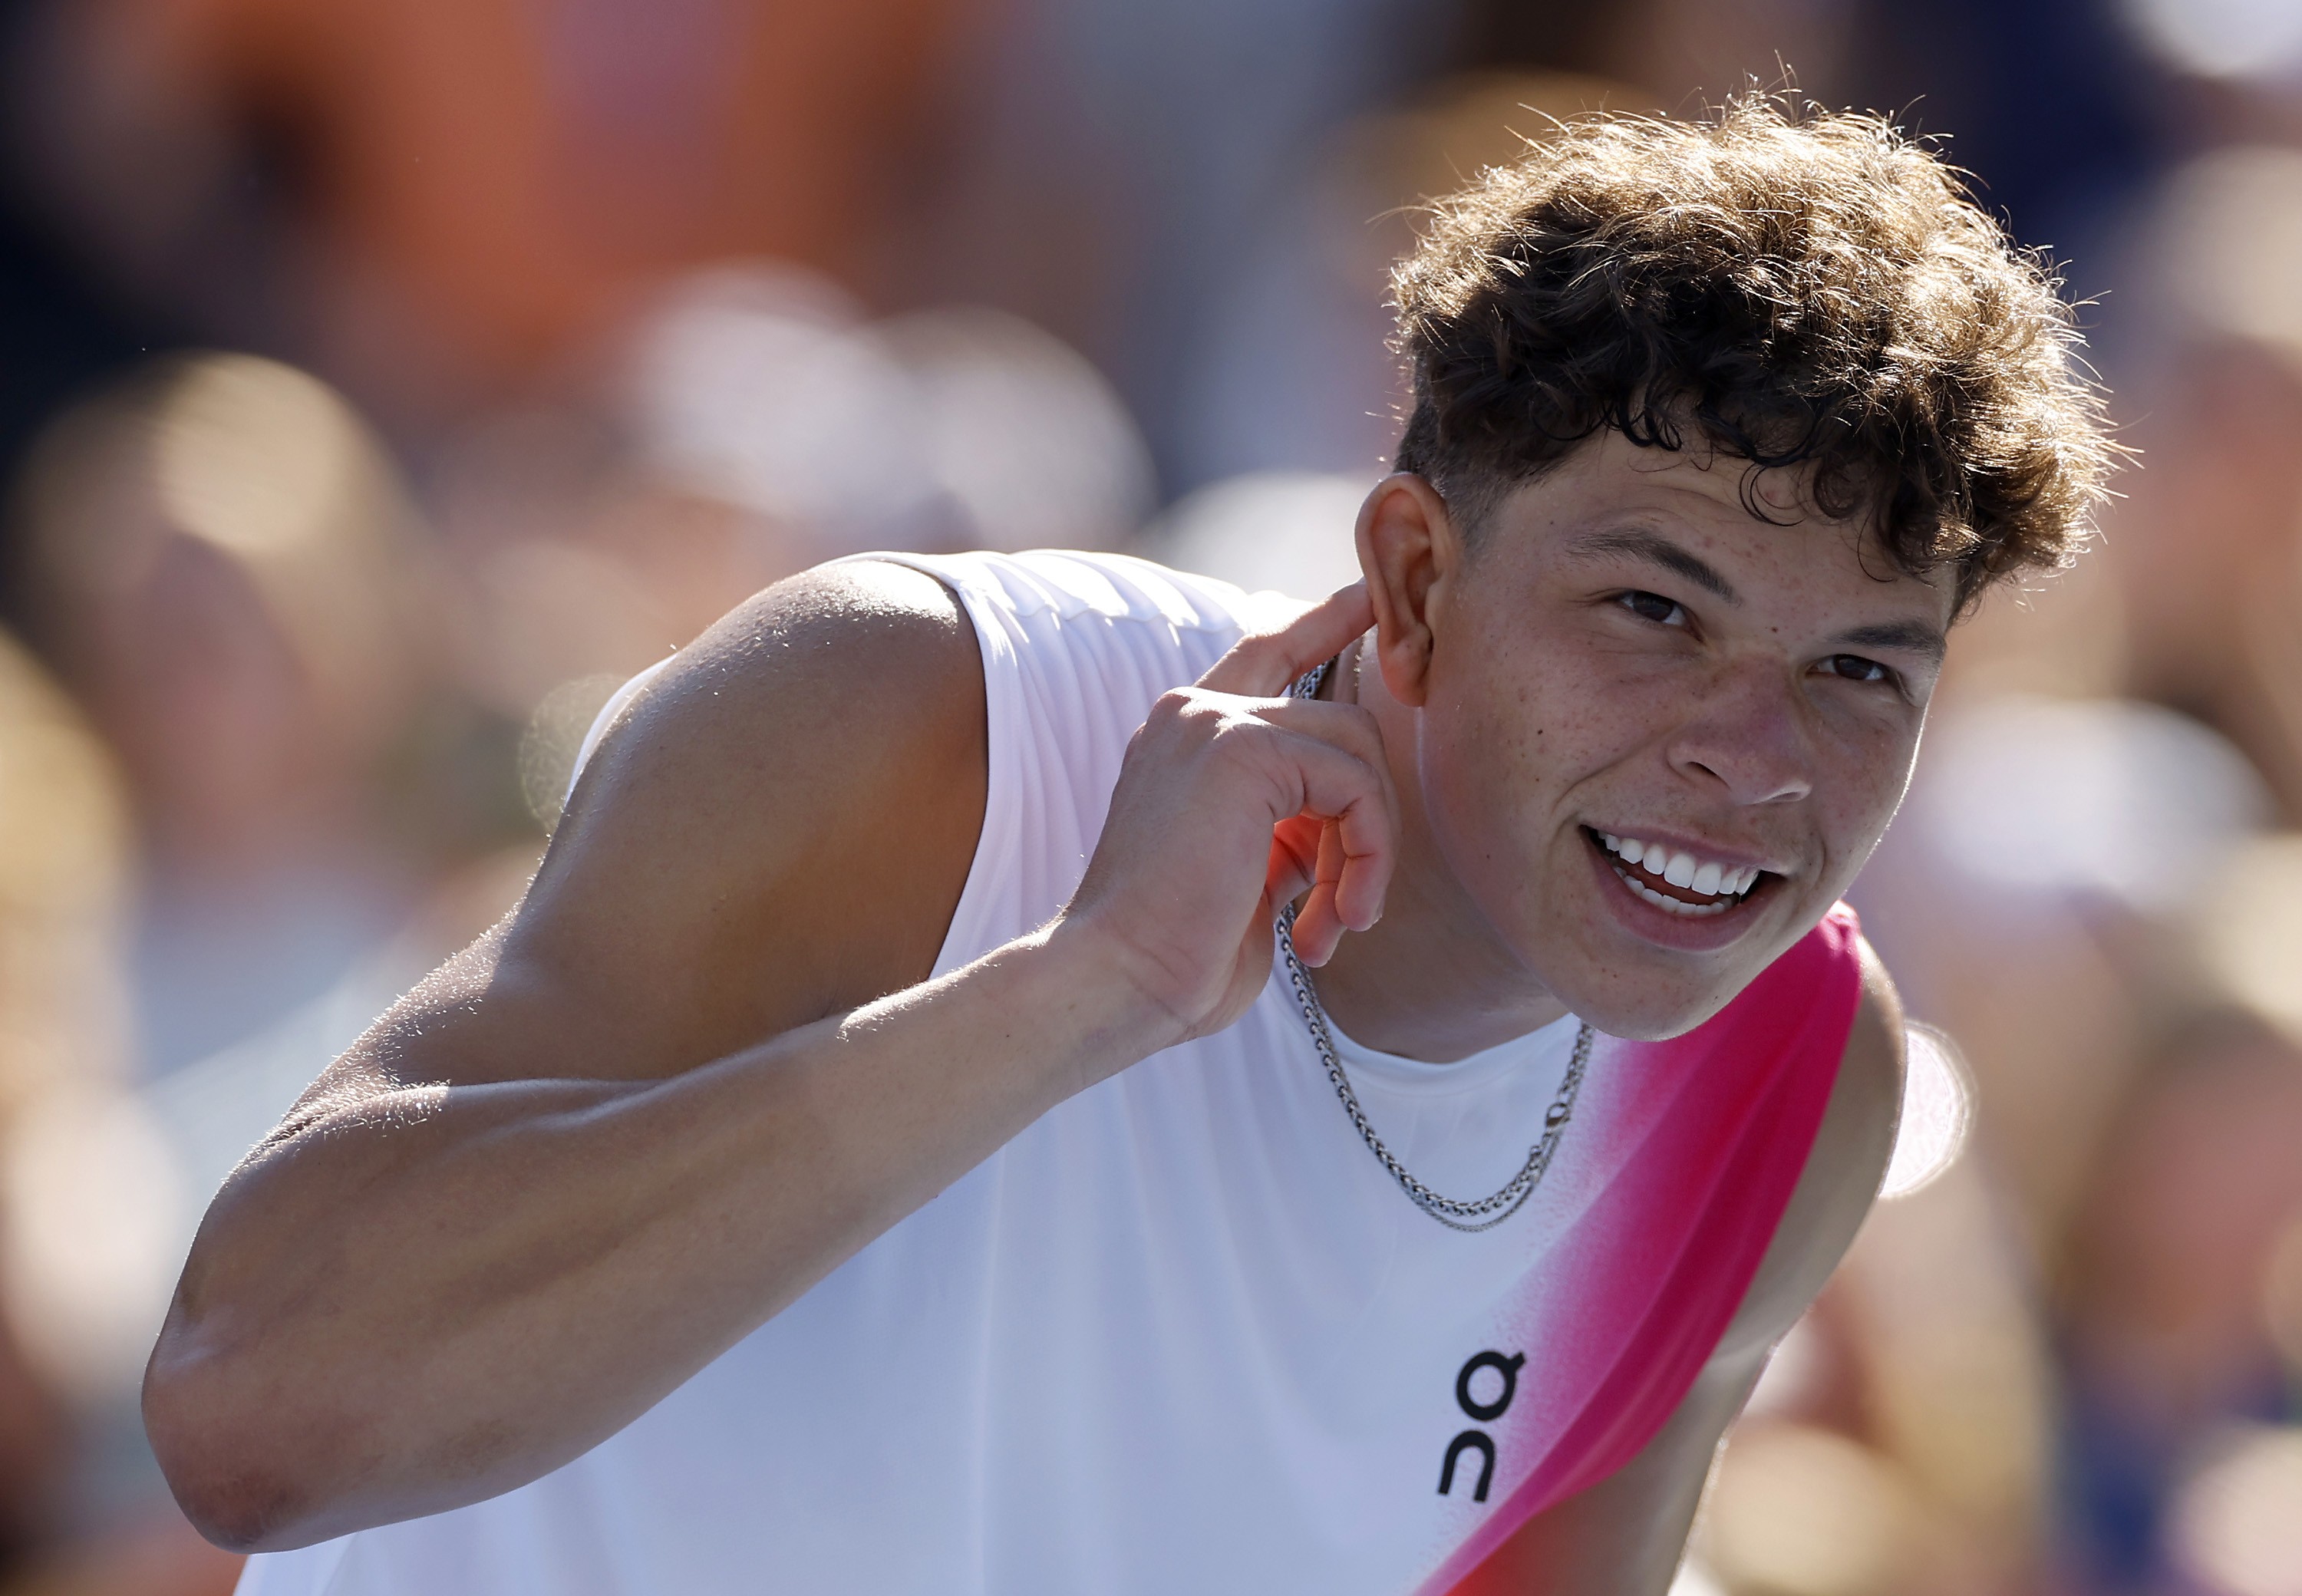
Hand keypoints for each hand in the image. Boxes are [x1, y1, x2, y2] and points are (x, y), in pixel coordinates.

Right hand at [1060, 583, 1397, 1047]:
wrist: (1116, 980)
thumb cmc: (1176, 952)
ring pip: (1357, 750)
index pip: (1266, 651)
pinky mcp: (1242, 748)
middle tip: (1349, 908)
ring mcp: (1215, 721)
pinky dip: (1366, 856)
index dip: (1322, 621)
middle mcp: (1195, 712)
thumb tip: (1352, 810)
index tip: (1367, 596)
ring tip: (1340, 922)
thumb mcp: (1248, 869)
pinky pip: (1354, 783)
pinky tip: (1331, 921)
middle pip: (1341, 721)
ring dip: (1370, 849)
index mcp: (1187, 736)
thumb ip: (1290, 823)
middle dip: (1368, 821)